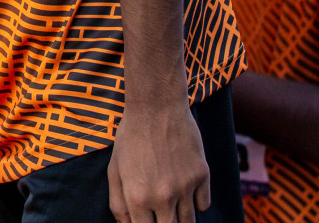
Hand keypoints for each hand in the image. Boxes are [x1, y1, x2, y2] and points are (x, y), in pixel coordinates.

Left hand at [108, 101, 210, 222]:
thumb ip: (119, 205)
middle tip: (161, 213)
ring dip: (180, 217)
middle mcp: (163, 197)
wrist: (156, 107)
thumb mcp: (114, 171)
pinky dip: (196, 203)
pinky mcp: (202, 175)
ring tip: (170, 200)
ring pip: (189, 222)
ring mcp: (185, 187)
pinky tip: (185, 189)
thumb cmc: (130, 138)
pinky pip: (204, 205)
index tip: (148, 220)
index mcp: (137, 198)